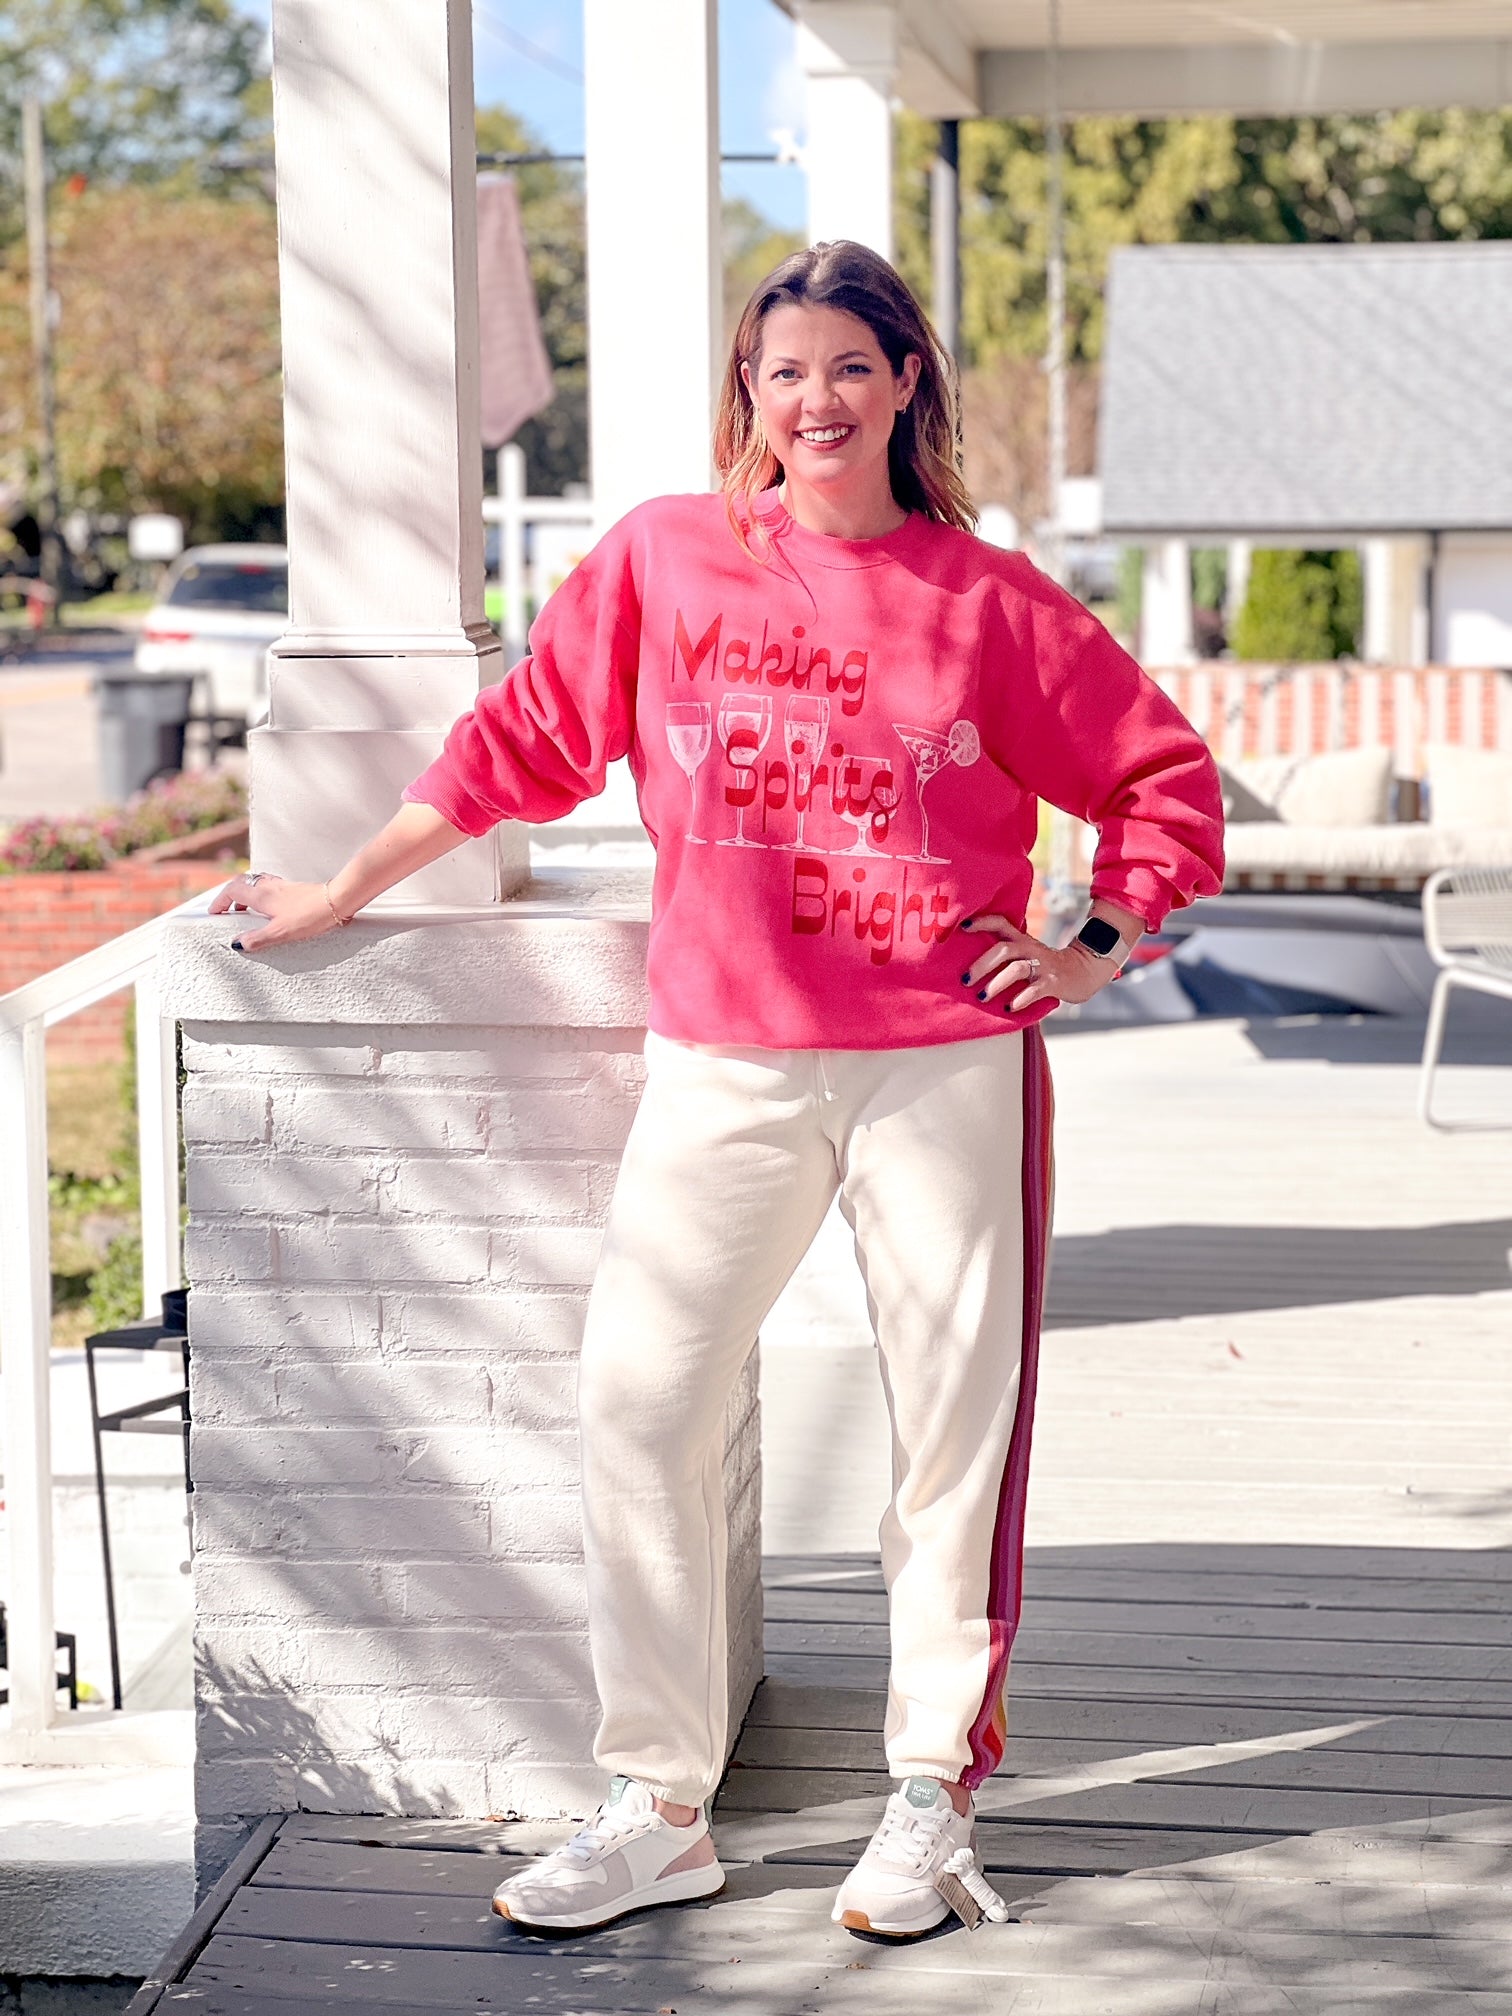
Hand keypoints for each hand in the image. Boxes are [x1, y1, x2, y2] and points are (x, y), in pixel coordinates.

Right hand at [208, 872, 344, 952]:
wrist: (338, 900)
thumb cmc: (311, 914)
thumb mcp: (281, 932)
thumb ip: (258, 938)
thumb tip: (237, 944)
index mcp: (261, 895)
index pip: (231, 890)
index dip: (220, 900)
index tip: (214, 912)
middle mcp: (270, 886)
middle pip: (242, 884)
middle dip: (231, 897)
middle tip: (229, 913)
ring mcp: (283, 886)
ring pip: (258, 885)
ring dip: (248, 896)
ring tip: (248, 913)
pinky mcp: (295, 889)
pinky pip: (272, 888)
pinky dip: (264, 896)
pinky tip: (273, 911)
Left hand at [959, 913, 1118, 1013]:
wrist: (1082, 971)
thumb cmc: (1044, 965)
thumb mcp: (1026, 952)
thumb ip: (1005, 952)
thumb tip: (969, 964)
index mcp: (1021, 940)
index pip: (1001, 923)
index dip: (982, 922)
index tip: (963, 927)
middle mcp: (1030, 949)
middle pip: (1003, 950)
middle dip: (981, 965)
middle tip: (965, 981)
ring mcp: (1042, 965)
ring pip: (1016, 969)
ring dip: (996, 984)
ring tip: (983, 997)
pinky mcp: (1053, 982)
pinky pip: (1035, 990)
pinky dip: (1020, 999)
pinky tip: (1009, 1007)